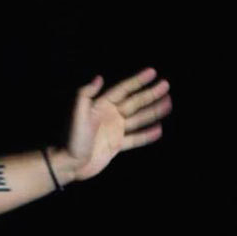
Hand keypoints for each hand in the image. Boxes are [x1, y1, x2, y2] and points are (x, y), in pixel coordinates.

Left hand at [65, 67, 172, 181]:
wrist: (68, 163)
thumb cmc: (71, 138)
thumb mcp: (76, 113)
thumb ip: (86, 94)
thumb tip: (99, 77)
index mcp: (101, 105)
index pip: (123, 89)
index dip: (138, 80)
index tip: (153, 72)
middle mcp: (109, 115)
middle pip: (134, 102)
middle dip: (150, 94)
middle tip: (166, 85)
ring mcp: (114, 130)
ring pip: (138, 118)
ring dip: (153, 111)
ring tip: (168, 104)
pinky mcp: (116, 145)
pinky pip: (135, 138)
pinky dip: (147, 134)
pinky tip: (159, 129)